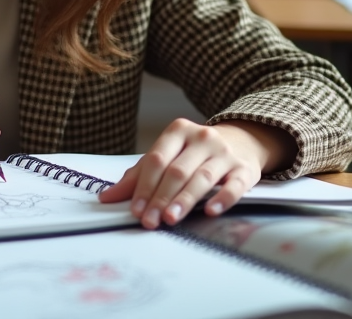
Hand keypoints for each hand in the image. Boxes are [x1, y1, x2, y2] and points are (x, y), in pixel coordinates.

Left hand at [98, 118, 295, 228]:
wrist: (241, 140)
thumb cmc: (194, 153)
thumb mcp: (167, 156)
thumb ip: (138, 176)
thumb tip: (106, 198)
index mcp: (178, 131)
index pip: (156, 159)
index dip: (144, 186)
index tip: (136, 210)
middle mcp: (202, 138)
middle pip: (177, 171)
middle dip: (161, 197)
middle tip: (150, 220)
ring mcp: (225, 152)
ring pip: (202, 178)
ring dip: (185, 200)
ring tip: (171, 218)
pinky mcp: (245, 169)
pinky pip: (234, 185)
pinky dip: (222, 199)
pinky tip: (210, 211)